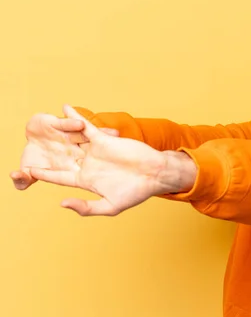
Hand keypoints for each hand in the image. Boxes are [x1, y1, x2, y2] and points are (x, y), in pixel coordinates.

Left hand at [25, 105, 175, 215]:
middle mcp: (89, 165)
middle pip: (62, 157)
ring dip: (58, 132)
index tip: (29, 172)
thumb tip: (62, 203)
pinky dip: (76, 117)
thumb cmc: (136, 193)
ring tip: (42, 124)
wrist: (156, 174)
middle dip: (47, 153)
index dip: (45, 174)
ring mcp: (96, 151)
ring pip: (71, 140)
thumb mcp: (110, 207)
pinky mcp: (104, 140)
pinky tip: (64, 108)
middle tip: (30, 146)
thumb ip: (86, 208)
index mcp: (88, 181)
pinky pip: (86, 127)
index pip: (61, 178)